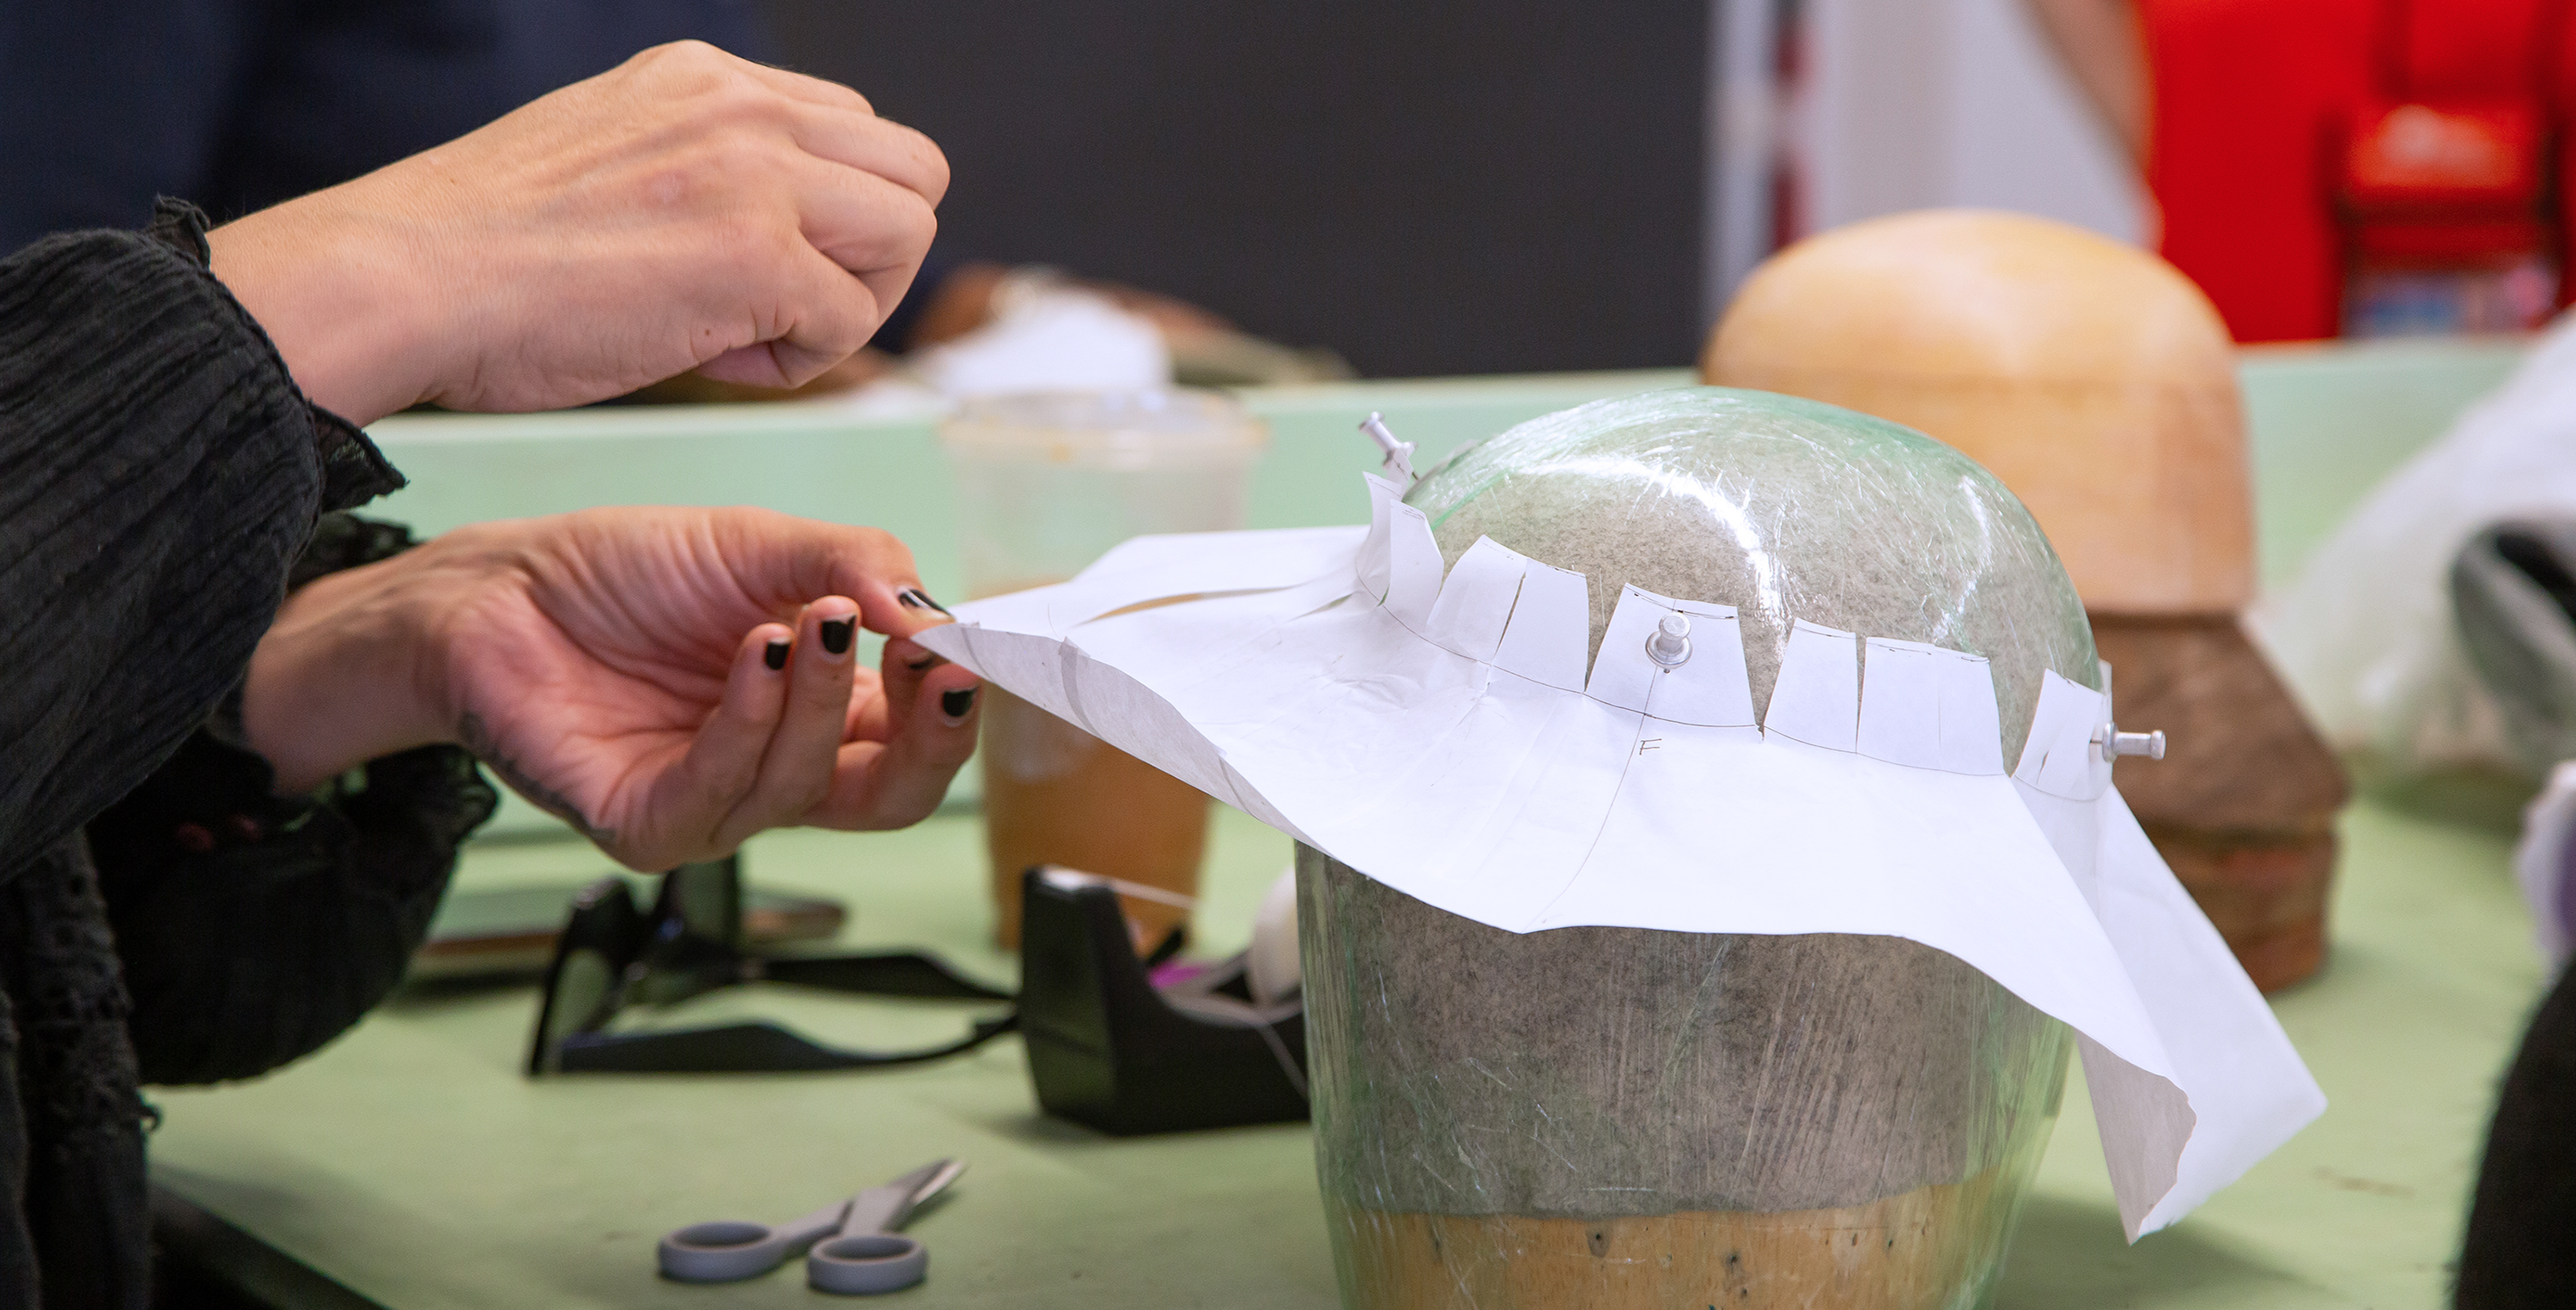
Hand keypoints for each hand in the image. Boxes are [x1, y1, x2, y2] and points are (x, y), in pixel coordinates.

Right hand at [205, 41, 946, 422]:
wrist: (403, 280)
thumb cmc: (483, 254)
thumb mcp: (609, 159)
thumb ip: (698, 170)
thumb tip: (778, 237)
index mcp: (705, 78)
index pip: (851, 133)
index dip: (825, 216)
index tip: (748, 266)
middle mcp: (743, 106)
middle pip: (914, 172)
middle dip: (868, 255)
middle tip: (780, 309)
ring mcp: (757, 173)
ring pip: (909, 234)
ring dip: (849, 304)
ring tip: (749, 334)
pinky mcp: (759, 253)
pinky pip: (851, 321)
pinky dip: (799, 362)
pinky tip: (713, 359)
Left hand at [241, 508, 981, 869]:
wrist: (498, 586)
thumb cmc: (627, 573)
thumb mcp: (764, 545)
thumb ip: (858, 566)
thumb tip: (939, 613)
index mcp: (824, 715)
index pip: (918, 742)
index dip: (952, 703)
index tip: (964, 643)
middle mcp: (777, 770)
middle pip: (891, 799)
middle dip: (929, 740)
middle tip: (938, 667)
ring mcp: (713, 804)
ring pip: (806, 787)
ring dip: (822, 699)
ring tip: (813, 619)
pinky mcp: (643, 821)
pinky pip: (718, 795)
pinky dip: (750, 721)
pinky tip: (759, 654)